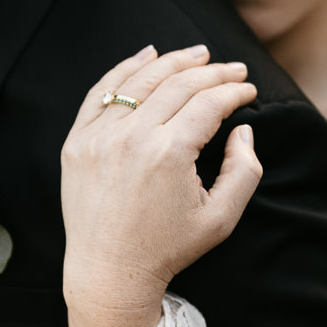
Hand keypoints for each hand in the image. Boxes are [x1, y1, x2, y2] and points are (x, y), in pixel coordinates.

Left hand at [60, 44, 262, 326]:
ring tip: (197, 54)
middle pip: (178, 84)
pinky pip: (102, 93)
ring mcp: (99, 137)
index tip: (249, 90)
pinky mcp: (77, 142)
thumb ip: (245, 169)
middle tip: (234, 68)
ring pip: (141, 81)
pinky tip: (148, 55)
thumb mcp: (222, 218)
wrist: (109, 272)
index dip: (234, 91)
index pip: (209, 102)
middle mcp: (131, 138)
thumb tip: (243, 128)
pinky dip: (125, 69)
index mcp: (169, 154)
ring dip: (173, 61)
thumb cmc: (168, 248)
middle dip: (213, 72)